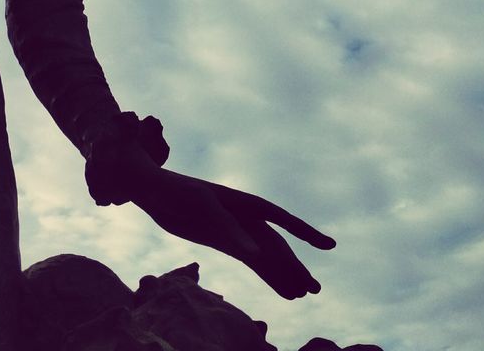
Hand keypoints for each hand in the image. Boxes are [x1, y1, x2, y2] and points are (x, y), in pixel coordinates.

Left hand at [129, 167, 335, 298]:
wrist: (153, 191)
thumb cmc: (178, 190)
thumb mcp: (203, 207)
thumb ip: (229, 230)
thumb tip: (256, 255)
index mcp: (246, 203)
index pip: (283, 220)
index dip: (306, 233)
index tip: (329, 246)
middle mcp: (246, 218)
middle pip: (277, 246)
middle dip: (296, 267)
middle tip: (315, 290)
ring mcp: (236, 231)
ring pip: (267, 257)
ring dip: (284, 274)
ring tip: (304, 294)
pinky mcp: (224, 242)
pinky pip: (252, 262)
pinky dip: (267, 276)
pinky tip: (282, 291)